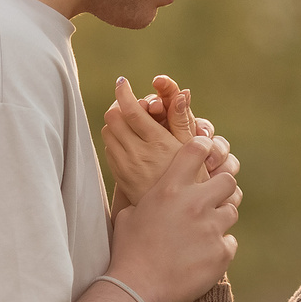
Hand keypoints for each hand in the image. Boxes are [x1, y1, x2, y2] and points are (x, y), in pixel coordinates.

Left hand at [104, 75, 238, 214]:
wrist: (177, 218)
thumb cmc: (192, 178)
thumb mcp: (191, 148)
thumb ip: (181, 119)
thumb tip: (181, 92)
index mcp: (158, 143)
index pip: (131, 111)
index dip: (124, 93)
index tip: (123, 83)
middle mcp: (138, 154)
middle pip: (113, 118)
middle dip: (119, 106)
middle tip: (129, 104)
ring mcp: (126, 167)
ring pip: (108, 132)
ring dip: (116, 123)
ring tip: (129, 121)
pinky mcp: (120, 177)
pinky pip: (109, 149)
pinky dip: (115, 140)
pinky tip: (128, 141)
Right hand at [108, 125, 238, 301]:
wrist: (137, 289)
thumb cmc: (128, 251)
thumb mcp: (129, 214)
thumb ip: (148, 198)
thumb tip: (153, 192)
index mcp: (170, 188)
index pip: (197, 150)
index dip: (204, 148)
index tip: (206, 154)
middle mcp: (195, 204)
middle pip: (228, 180)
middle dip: (222, 187)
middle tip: (213, 198)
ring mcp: (212, 228)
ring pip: (232, 211)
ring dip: (220, 219)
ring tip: (204, 232)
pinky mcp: (222, 253)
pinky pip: (230, 242)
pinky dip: (219, 248)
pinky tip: (202, 256)